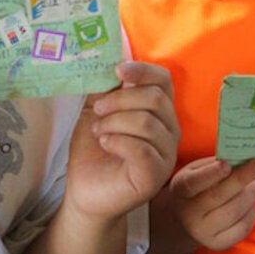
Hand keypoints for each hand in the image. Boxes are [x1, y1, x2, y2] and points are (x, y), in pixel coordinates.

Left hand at [64, 61, 179, 221]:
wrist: (85, 192)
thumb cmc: (94, 152)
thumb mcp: (96, 112)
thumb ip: (105, 88)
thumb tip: (106, 61)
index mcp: (158, 112)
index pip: (164, 81)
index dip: (143, 71)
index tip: (118, 70)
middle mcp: (168, 131)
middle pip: (155, 99)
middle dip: (120, 100)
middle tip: (98, 111)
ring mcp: (165, 154)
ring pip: (147, 122)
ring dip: (115, 122)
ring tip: (99, 132)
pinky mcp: (155, 175)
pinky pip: (143, 148)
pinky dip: (118, 140)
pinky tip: (105, 143)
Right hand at [163, 157, 254, 250]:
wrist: (186, 218)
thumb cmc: (197, 187)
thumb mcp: (196, 171)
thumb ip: (214, 165)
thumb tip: (243, 159)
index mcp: (181, 190)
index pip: (194, 182)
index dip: (211, 174)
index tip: (228, 164)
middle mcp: (189, 214)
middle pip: (218, 197)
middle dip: (241, 179)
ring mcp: (203, 232)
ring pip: (234, 212)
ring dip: (250, 194)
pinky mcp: (218, 244)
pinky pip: (242, 227)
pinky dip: (251, 211)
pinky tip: (251, 201)